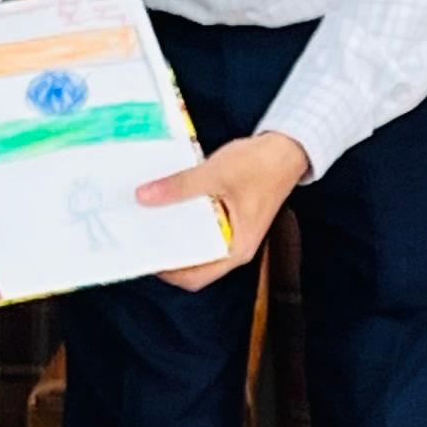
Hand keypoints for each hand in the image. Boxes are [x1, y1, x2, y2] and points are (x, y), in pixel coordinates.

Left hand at [136, 128, 308, 291]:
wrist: (286, 149)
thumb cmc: (260, 165)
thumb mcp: (216, 174)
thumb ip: (180, 186)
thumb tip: (143, 196)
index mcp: (236, 249)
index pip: (195, 278)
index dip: (166, 271)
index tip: (144, 252)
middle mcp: (233, 248)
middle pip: (192, 263)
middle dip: (166, 250)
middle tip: (140, 233)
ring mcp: (231, 233)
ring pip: (195, 244)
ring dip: (173, 232)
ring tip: (149, 217)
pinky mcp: (228, 218)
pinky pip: (200, 226)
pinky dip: (184, 218)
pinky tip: (168, 202)